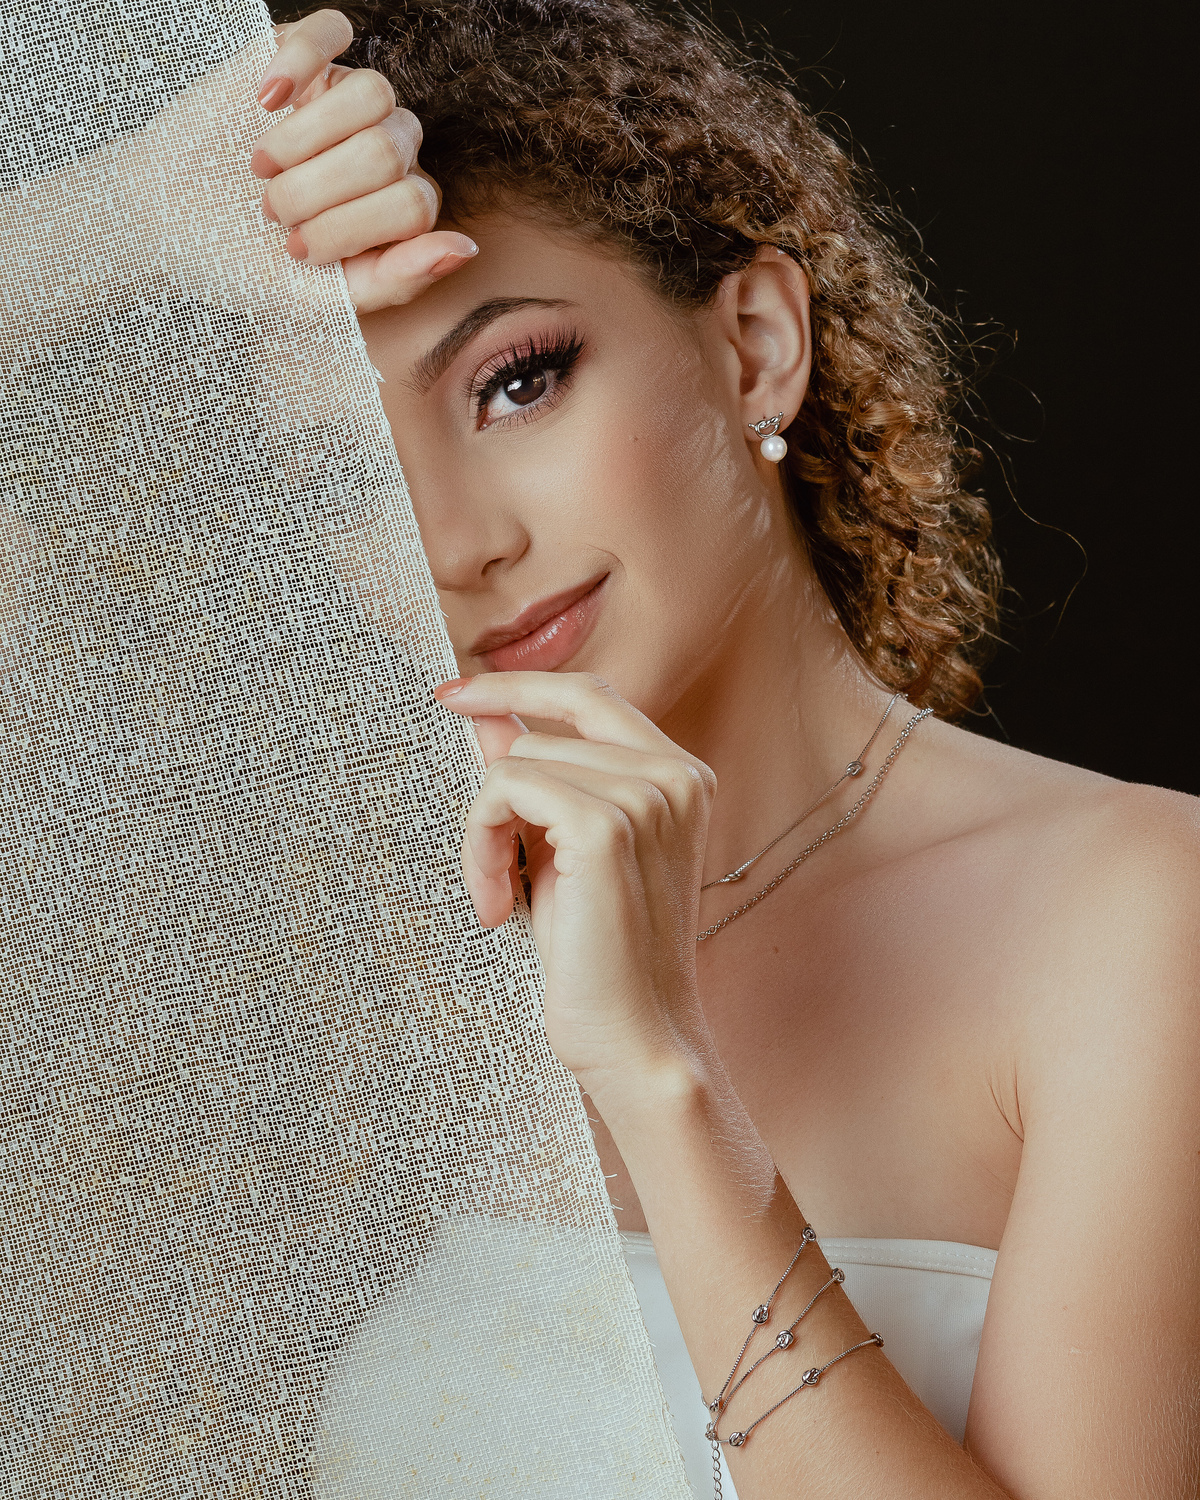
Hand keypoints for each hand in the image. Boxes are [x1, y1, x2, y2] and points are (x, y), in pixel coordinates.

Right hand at [251, 10, 475, 312]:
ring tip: (261, 167)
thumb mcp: (322, 299)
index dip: (350, 229)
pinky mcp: (305, 56)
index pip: (415, 205)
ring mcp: (349, 99)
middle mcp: (390, 148)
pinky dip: (299, 63)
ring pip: (374, 92)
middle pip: (390, 151)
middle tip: (270, 213)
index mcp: (403, 208)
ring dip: (307, 139)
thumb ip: (397, 280)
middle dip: (320, 192)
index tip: (294, 251)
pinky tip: (262, 101)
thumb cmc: (250, 265)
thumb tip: (467, 247)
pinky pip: (332, 31)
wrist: (167, 223)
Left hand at [433, 673, 717, 1094]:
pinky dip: (479, 845)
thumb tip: (487, 720)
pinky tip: (492, 904)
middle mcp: (675, 776)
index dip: (517, 686)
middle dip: (495, 799)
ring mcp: (647, 796)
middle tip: (491, 875)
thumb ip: (536, 779)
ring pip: (517, 762)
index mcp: (680, 776)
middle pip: (541, 732)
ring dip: (484, 833)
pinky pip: (504, 789)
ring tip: (498, 899)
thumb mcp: (559, 853)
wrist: (637, 1041)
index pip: (590, 693)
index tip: (452, 694)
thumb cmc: (601, 959)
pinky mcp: (605, 826)